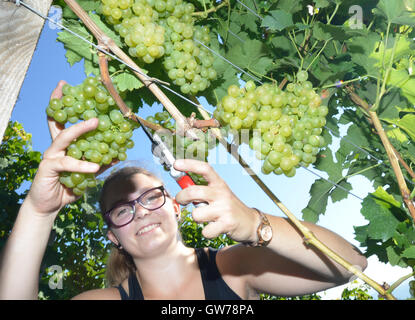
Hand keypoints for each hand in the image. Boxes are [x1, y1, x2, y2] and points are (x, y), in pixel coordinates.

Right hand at [26, 81, 100, 215]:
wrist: (49, 205)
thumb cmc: (67, 186)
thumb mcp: (87, 174)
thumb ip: (100, 162)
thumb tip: (119, 155)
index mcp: (64, 145)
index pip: (62, 120)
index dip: (62, 103)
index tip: (64, 84)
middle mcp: (56, 147)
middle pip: (59, 121)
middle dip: (69, 106)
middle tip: (86, 92)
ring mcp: (51, 155)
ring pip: (64, 137)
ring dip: (80, 129)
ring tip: (96, 123)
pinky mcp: (48, 168)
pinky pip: (67, 163)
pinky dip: (82, 165)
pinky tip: (95, 167)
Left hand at [173, 159, 258, 242]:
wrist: (251, 223)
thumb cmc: (228, 207)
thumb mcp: (218, 193)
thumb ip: (202, 189)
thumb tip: (181, 183)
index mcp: (219, 183)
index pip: (204, 168)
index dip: (189, 164)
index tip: (176, 164)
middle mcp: (222, 193)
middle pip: (194, 192)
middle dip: (182, 197)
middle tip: (181, 200)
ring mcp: (224, 209)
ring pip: (196, 214)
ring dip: (197, 218)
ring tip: (206, 217)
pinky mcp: (227, 224)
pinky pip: (205, 231)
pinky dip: (207, 232)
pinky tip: (214, 228)